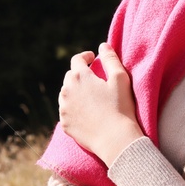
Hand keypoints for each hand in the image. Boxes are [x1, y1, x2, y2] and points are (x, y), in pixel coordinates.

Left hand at [57, 44, 143, 162]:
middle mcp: (66, 90)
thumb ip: (111, 59)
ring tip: (90, 96)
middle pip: (70, 76)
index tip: (93, 58)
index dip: (86, 56)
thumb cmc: (121, 108)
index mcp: (79, 76)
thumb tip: (103, 45)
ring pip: (66, 94)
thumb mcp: (120, 79)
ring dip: (75, 92)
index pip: (77, 60)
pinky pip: (67, 111)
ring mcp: (64, 108)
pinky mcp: (64, 123)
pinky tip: (86, 112)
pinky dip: (74, 108)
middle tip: (93, 79)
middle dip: (81, 75)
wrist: (115, 140)